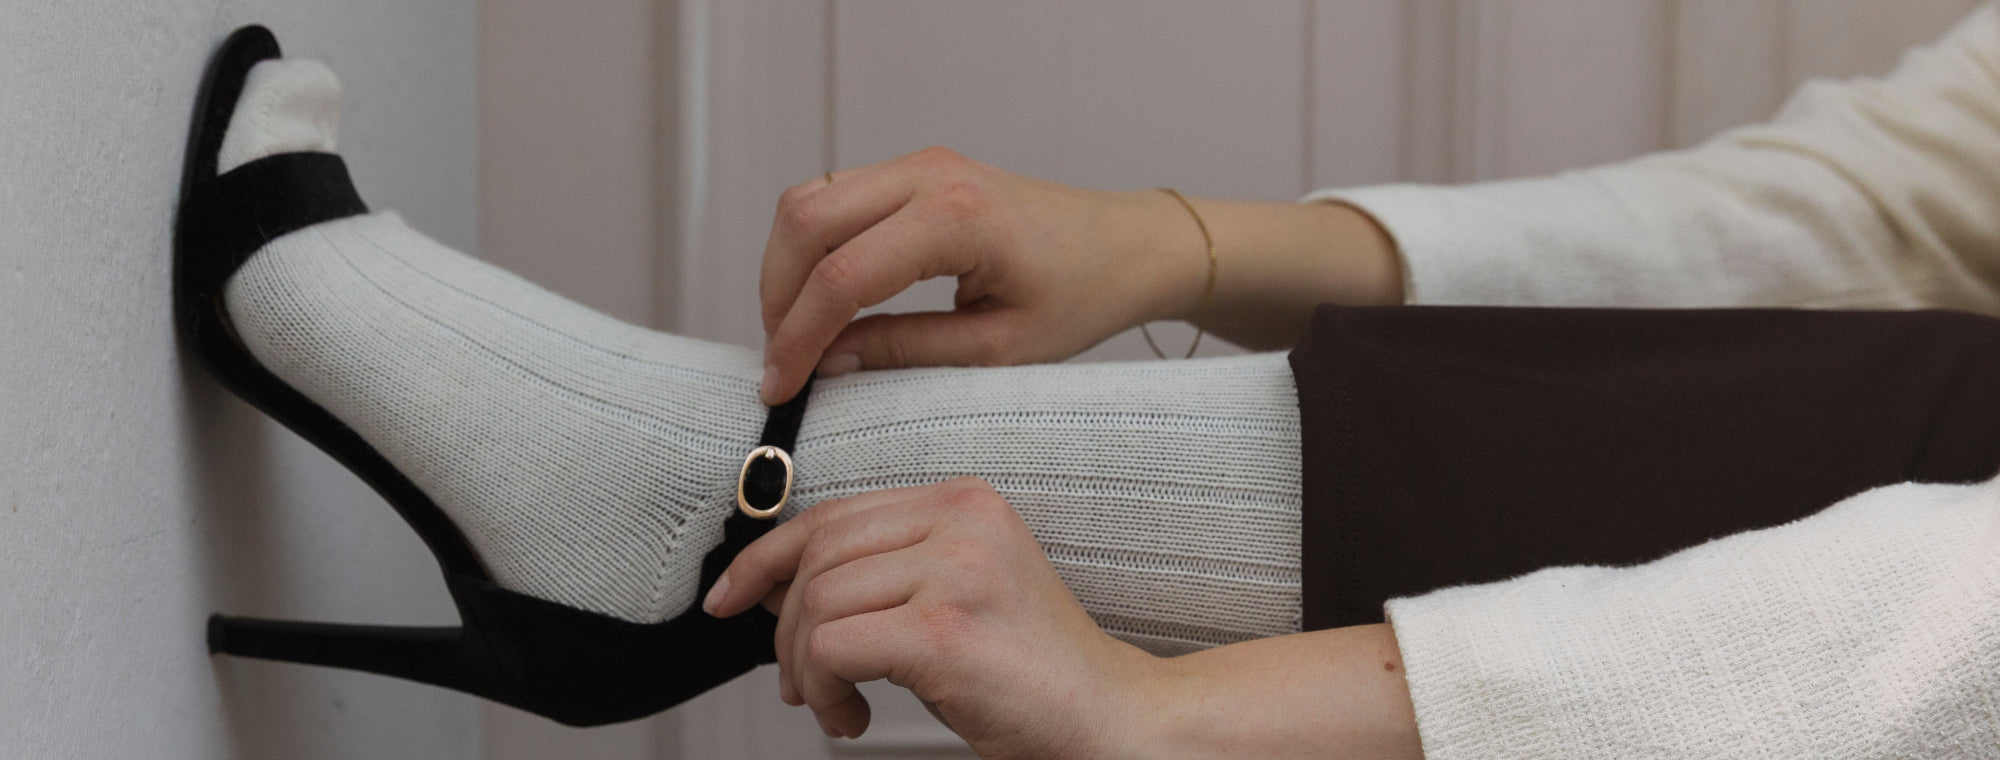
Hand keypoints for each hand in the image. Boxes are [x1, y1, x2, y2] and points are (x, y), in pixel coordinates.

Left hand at [703, 477, 1160, 758]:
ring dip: (806, 669)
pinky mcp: (945, 630)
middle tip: (801, 683)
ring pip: (816, 602)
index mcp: (964, 501)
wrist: (1111, 719)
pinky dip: (824, 691)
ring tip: (836, 706)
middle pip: (816, 555)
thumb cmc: (1032, 673)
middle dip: (785, 629)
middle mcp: (961, 520)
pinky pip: (833, 648)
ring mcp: (956, 570)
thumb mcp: (955, 596)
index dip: (767, 557)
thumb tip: (772, 585)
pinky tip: (854, 717)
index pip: (834, 512)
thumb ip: (882, 573)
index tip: (732, 598)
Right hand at [758, 147, 1201, 403]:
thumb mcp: (996, 350)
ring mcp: (919, 164)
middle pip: (805, 221)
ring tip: (797, 334)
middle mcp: (929, 174)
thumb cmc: (1080, 298)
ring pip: (808, 200)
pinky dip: (811, 247)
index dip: (798, 337)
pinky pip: (834, 197)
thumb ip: (905, 352)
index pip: (843, 276)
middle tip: (782, 361)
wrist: (1126, 246)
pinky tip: (822, 300)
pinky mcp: (915, 170)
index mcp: (957, 218)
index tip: (778, 388)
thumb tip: (825, 364)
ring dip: (787, 268)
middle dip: (777, 296)